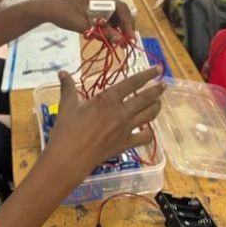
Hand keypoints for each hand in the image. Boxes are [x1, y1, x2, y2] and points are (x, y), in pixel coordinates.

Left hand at [33, 0, 133, 36]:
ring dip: (115, 28)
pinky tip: (103, 35)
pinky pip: (108, 14)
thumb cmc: (63, 14)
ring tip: (113, 42)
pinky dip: (108, 25)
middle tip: (123, 44)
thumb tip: (119, 40)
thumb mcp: (82, 26)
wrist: (49, 8)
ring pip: (115, 14)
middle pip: (121, 11)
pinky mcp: (96, 3)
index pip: (122, 9)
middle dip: (123, 28)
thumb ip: (102, 32)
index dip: (128, 25)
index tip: (129, 39)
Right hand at [44, 67, 164, 182]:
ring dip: (156, 107)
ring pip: (149, 115)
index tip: (158, 69)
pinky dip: (149, 132)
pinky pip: (144, 137)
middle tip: (163, 84)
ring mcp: (126, 129)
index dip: (147, 75)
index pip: (132, 83)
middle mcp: (121, 112)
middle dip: (157, 90)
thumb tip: (62, 72)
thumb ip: (67, 87)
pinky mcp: (126, 144)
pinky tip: (148, 129)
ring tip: (158, 103)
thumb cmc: (67, 130)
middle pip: (146, 98)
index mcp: (108, 99)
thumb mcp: (67, 105)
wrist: (70, 157)